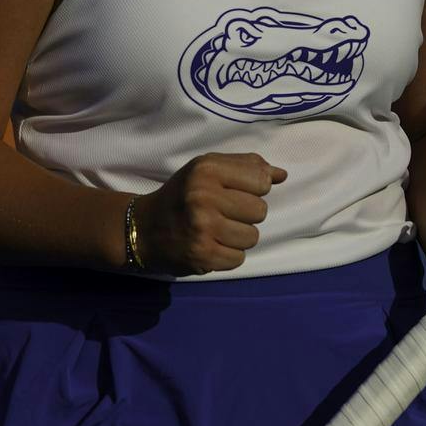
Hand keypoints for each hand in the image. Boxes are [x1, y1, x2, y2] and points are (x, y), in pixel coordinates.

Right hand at [139, 152, 286, 274]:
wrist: (144, 228)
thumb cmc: (182, 194)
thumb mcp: (207, 169)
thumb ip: (246, 166)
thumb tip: (281, 175)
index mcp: (206, 170)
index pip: (261, 182)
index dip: (253, 190)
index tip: (233, 193)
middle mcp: (203, 196)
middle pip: (260, 211)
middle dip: (246, 215)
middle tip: (223, 214)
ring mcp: (203, 228)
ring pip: (252, 237)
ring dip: (238, 237)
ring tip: (217, 231)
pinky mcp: (202, 255)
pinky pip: (239, 258)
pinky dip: (228, 255)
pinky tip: (211, 245)